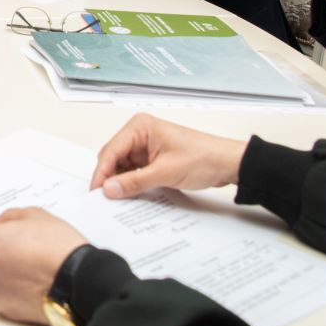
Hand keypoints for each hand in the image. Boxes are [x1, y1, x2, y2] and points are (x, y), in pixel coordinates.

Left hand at [0, 208, 87, 324]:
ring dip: (2, 273)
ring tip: (30, 268)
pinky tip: (33, 284)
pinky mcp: (6, 311)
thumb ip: (7, 218)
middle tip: (18, 249)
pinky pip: (3, 296)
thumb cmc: (58, 249)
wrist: (78, 282)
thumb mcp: (34, 215)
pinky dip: (13, 291)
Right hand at [88, 113, 246, 198]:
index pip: (111, 150)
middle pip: (113, 157)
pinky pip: (134, 170)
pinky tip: (131, 193)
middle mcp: (140, 133)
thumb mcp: (166, 172)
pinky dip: (131, 182)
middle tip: (105, 198)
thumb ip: (135, 181)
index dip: (102, 172)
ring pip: (122, 165)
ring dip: (121, 181)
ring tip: (118, 198)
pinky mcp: (152, 157)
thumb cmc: (204, 158)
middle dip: (109, 177)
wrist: (229, 164)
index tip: (96, 191)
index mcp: (139, 127)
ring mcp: (146, 145)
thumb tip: (109, 189)